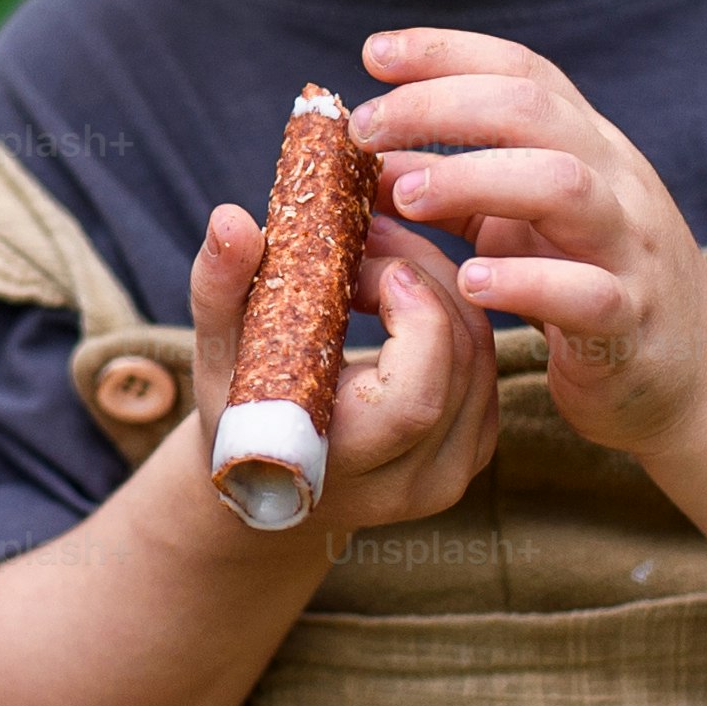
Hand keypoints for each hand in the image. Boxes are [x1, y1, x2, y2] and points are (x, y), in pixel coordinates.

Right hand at [182, 168, 498, 538]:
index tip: (364, 271)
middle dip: (424, 281)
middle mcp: (410, 486)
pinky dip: (456, 315)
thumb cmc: (237, 413)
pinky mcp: (474, 451)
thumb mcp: (219, 353)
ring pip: (482, 357)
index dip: (413, 318)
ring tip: (384, 256)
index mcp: (344, 469)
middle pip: (460, 364)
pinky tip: (406, 292)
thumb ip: (219, 286)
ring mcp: (451, 473)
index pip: (415, 399)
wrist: (271, 479)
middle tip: (372, 238)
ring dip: (442, 288)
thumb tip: (230, 219)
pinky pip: (486, 367)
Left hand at [353, 26, 706, 457]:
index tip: (373, 51)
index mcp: (587, 147)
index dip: (447, 53)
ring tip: (407, 196)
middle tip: (364, 126)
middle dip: (440, 106)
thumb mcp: (520, 224)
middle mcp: (615, 182)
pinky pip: (585, 292)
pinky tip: (470, 282)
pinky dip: (524, 283)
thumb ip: (456, 192)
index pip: (522, 72)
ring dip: (474, 179)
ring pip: (563, 185)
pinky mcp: (631, 320)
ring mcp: (628, 248)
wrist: (698, 371)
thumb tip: (371, 162)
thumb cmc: (589, 281)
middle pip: (532, 111)